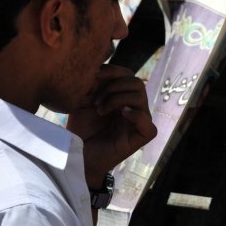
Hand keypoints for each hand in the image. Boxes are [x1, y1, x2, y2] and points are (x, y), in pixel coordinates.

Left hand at [67, 64, 156, 188]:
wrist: (77, 156)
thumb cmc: (81, 129)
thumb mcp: (83, 102)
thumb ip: (92, 85)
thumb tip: (96, 68)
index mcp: (123, 96)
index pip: (127, 74)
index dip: (112, 71)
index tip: (93, 76)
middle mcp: (134, 107)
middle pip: (136, 82)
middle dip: (113, 86)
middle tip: (95, 100)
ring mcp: (138, 122)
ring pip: (141, 97)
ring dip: (118, 99)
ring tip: (100, 110)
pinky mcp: (140, 138)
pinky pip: (148, 125)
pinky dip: (136, 116)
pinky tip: (122, 114)